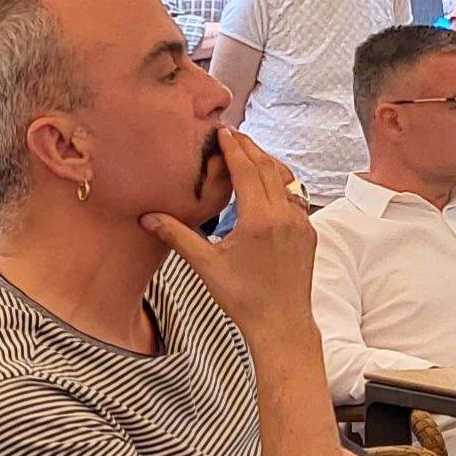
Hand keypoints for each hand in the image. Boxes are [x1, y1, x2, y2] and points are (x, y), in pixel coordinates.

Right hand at [139, 129, 315, 344]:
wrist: (282, 324)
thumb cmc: (244, 298)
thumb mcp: (206, 266)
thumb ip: (177, 236)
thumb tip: (147, 218)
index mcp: (259, 219)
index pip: (247, 170)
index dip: (234, 148)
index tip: (223, 132)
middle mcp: (284, 215)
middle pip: (267, 168)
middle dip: (250, 148)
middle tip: (233, 134)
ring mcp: (300, 223)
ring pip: (285, 179)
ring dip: (267, 161)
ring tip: (250, 151)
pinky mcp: (308, 232)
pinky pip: (295, 196)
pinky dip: (281, 181)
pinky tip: (270, 182)